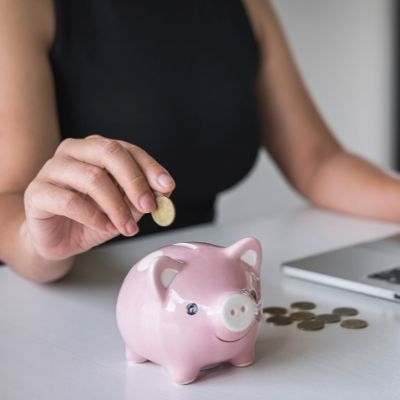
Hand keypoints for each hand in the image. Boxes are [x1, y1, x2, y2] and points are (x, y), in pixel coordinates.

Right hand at [23, 135, 174, 259]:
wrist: (58, 239)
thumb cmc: (92, 218)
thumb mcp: (124, 208)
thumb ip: (141, 197)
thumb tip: (164, 190)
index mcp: (96, 149)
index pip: (127, 149)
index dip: (150, 167)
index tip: (167, 187)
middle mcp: (74, 151)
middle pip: (108, 152)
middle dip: (134, 181)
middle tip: (149, 206)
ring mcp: (52, 169)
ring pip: (92, 178)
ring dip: (116, 206)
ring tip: (127, 228)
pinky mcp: (36, 192)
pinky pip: (69, 201)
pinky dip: (93, 217)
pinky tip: (104, 227)